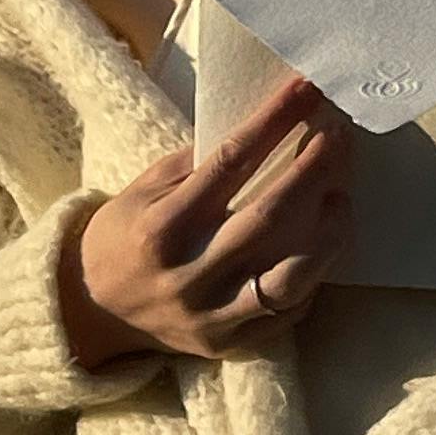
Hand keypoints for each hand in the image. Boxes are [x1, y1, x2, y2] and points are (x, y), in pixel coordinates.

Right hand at [61, 71, 353, 366]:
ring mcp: (212, 315)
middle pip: (269, 218)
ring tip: (342, 200)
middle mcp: (189, 274)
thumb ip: (195, 164)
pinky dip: (312, 277)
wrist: (92, 313)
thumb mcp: (141, 191)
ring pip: (290, 279)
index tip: (306, 90)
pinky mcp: (230, 344)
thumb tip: (260, 130)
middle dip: (313, 171)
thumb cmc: (122, 238)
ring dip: (328, 235)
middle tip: (339, 138)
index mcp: (161, 228)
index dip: (273, 123)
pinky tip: (321, 246)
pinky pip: (288, 313)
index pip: (230, 164)